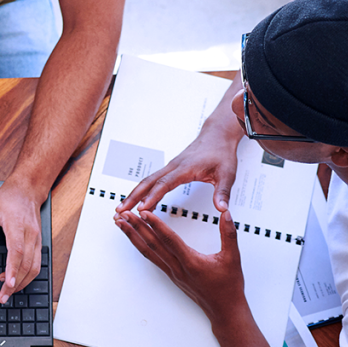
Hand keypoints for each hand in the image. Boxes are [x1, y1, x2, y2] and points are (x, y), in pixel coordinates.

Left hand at [0, 181, 42, 303]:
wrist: (27, 190)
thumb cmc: (7, 198)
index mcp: (16, 225)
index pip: (17, 250)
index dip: (13, 269)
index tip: (7, 283)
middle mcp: (30, 234)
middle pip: (26, 264)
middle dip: (15, 283)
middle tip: (3, 296)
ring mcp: (36, 239)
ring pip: (34, 267)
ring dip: (23, 282)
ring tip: (8, 292)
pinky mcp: (38, 243)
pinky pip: (36, 263)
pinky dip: (26, 275)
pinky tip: (14, 279)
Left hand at [114, 208, 245, 326]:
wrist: (224, 310)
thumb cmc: (228, 286)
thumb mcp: (233, 258)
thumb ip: (229, 234)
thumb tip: (226, 213)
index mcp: (191, 263)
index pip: (170, 240)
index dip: (156, 225)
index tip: (144, 212)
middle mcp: (178, 268)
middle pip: (153, 245)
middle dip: (136, 227)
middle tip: (124, 213)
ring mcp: (172, 273)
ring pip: (148, 252)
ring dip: (133, 237)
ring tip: (121, 224)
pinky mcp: (171, 276)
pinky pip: (152, 258)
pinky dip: (141, 246)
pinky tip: (135, 238)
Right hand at [117, 125, 239, 215]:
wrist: (217, 135)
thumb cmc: (221, 152)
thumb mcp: (227, 173)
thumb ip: (223, 192)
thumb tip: (222, 209)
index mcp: (185, 168)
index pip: (164, 184)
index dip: (152, 197)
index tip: (141, 209)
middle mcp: (173, 167)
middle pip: (147, 182)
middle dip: (132, 197)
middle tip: (120, 211)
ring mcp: (170, 168)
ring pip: (147, 182)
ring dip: (134, 195)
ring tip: (122, 209)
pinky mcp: (171, 170)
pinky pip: (153, 182)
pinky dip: (143, 192)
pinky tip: (141, 204)